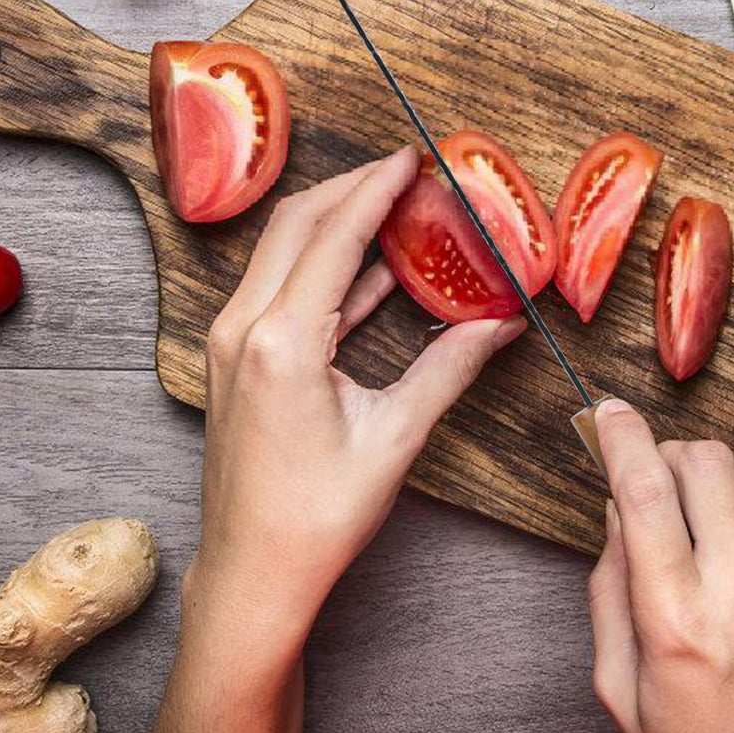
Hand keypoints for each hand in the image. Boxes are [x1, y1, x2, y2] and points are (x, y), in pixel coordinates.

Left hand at [185, 144, 525, 648]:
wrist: (251, 575)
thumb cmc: (316, 519)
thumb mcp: (393, 439)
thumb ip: (449, 369)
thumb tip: (500, 325)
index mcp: (282, 342)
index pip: (334, 235)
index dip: (377, 188)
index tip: (411, 158)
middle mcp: (245, 329)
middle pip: (297, 223)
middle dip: (352, 187)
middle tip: (405, 171)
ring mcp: (232, 341)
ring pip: (282, 249)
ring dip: (335, 220)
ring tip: (393, 206)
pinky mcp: (236, 356)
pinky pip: (280, 286)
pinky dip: (324, 265)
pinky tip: (374, 269)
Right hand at [588, 400, 733, 732]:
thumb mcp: (625, 691)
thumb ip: (609, 593)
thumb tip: (617, 514)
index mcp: (678, 621)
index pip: (644, 493)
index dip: (621, 437)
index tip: (608, 412)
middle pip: (705, 461)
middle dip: (672, 456)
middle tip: (659, 485)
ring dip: (718, 521)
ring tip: (718, 589)